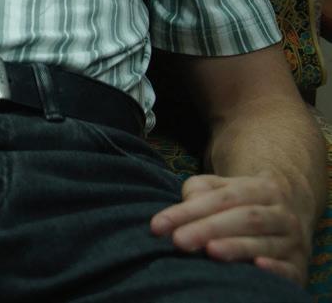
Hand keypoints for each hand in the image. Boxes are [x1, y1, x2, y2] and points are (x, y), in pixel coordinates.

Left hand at [150, 173, 309, 284]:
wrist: (289, 214)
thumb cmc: (241, 203)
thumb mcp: (222, 188)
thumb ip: (199, 190)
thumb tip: (187, 202)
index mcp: (263, 189)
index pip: (222, 198)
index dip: (190, 211)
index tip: (158, 225)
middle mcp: (281, 214)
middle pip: (244, 218)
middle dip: (209, 229)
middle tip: (179, 241)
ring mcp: (293, 240)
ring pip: (264, 242)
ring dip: (236, 247)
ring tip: (210, 251)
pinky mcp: (299, 266)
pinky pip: (289, 268)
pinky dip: (275, 269)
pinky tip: (257, 266)